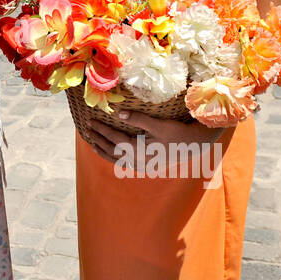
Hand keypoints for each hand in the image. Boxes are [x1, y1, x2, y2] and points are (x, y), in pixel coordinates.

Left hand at [81, 109, 228, 174]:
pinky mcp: (145, 166)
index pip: (114, 138)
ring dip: (103, 151)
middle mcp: (138, 161)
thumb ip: (138, 119)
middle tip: (87, 129)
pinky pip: (124, 163)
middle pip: (112, 150)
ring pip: (116, 160)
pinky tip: (110, 152)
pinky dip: (114, 157)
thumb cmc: (176, 132)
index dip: (101, 129)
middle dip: (98, 139)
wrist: (193, 146)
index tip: (90, 121)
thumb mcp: (157, 124)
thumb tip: (119, 113)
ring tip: (93, 142)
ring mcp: (141, 166)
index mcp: (139, 150)